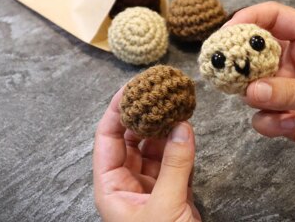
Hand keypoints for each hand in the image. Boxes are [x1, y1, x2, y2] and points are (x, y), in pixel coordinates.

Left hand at [93, 87, 200, 221]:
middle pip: (132, 139)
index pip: (107, 138)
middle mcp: (128, 183)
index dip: (117, 111)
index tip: (132, 88)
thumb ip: (174, 166)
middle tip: (159, 92)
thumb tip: (183, 126)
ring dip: (166, 128)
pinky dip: (181, 145)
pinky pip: (174, 160)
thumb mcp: (164, 206)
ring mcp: (151, 186)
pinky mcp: (173, 191)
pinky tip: (186, 128)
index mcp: (112, 187)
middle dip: (145, 115)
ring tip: (176, 105)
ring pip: (155, 148)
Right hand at [226, 2, 294, 171]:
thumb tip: (249, 92)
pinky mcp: (284, 115)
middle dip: (240, 64)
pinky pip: (261, 116)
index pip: (274, 18)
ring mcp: (287, 89)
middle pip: (254, 53)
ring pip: (253, 87)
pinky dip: (269, 123)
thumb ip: (289, 92)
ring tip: (275, 108)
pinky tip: (292, 126)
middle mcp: (294, 62)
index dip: (248, 19)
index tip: (226, 34)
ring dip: (255, 99)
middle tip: (224, 73)